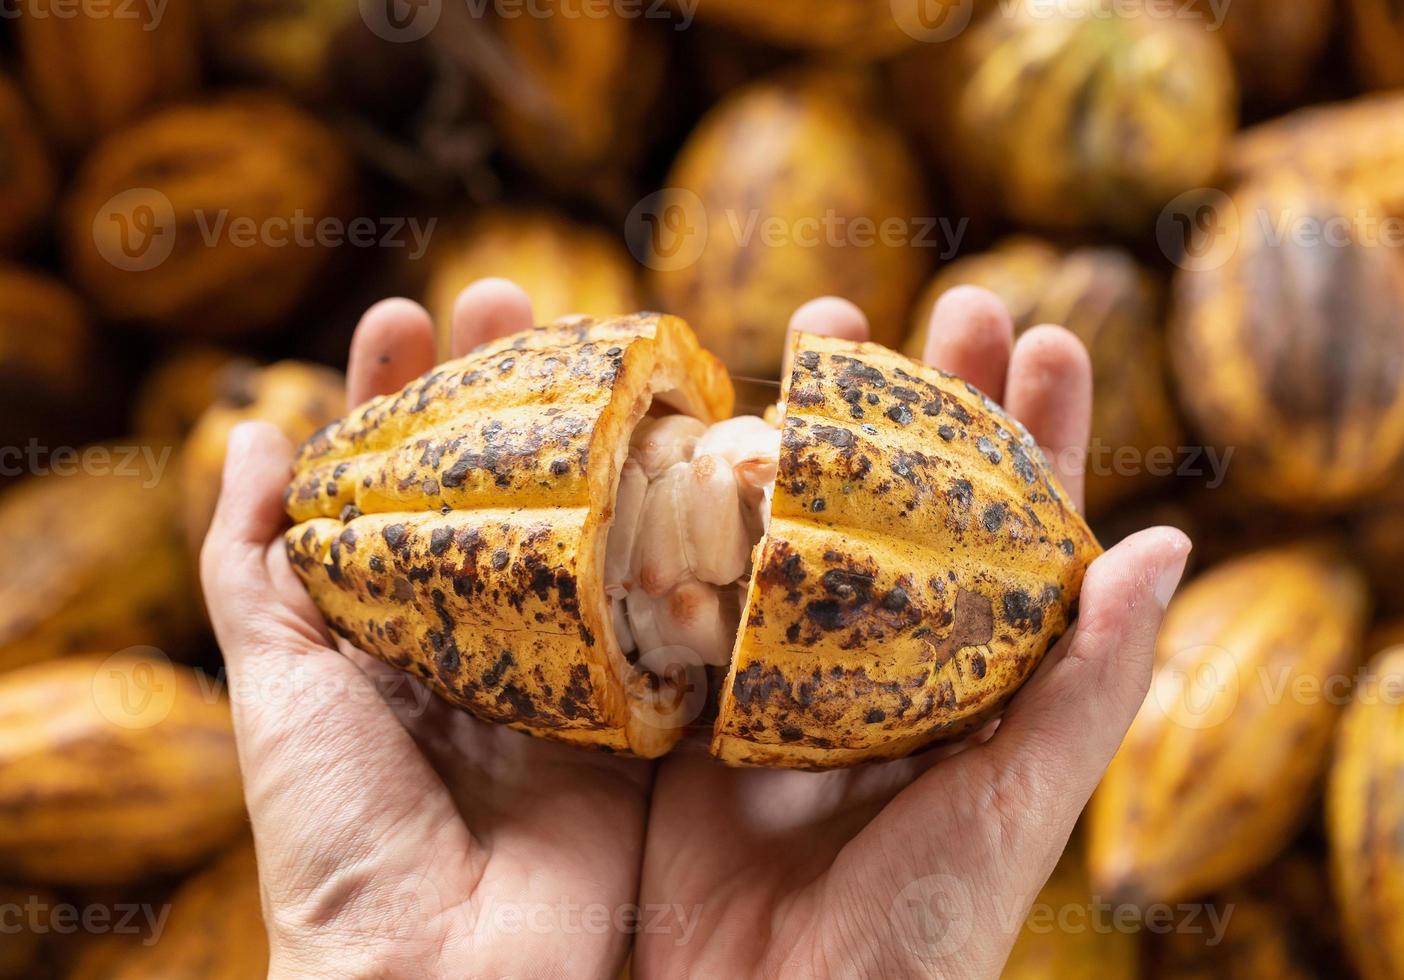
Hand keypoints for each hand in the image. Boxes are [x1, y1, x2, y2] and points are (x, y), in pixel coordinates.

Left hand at [201, 281, 651, 978]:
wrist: (442, 967)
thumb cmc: (340, 829)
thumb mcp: (275, 685)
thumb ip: (254, 567)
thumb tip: (251, 433)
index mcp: (406, 621)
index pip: (409, 477)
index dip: (406, 393)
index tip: (409, 314)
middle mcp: (494, 629)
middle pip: (511, 481)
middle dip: (510, 385)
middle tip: (512, 293)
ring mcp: (576, 664)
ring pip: (595, 524)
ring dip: (603, 432)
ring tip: (606, 338)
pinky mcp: (648, 709)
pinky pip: (673, 608)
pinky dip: (688, 533)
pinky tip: (697, 451)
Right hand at [635, 291, 1191, 977]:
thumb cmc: (921, 933)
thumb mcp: (1017, 804)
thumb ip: (1092, 684)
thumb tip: (1169, 543)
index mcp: (977, 682)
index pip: (1020, 536)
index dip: (1038, 438)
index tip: (1048, 337)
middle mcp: (888, 662)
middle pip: (914, 505)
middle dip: (931, 404)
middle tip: (943, 304)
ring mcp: (792, 672)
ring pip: (808, 521)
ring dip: (817, 425)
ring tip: (824, 326)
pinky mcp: (702, 699)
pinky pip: (706, 584)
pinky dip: (704, 505)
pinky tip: (705, 429)